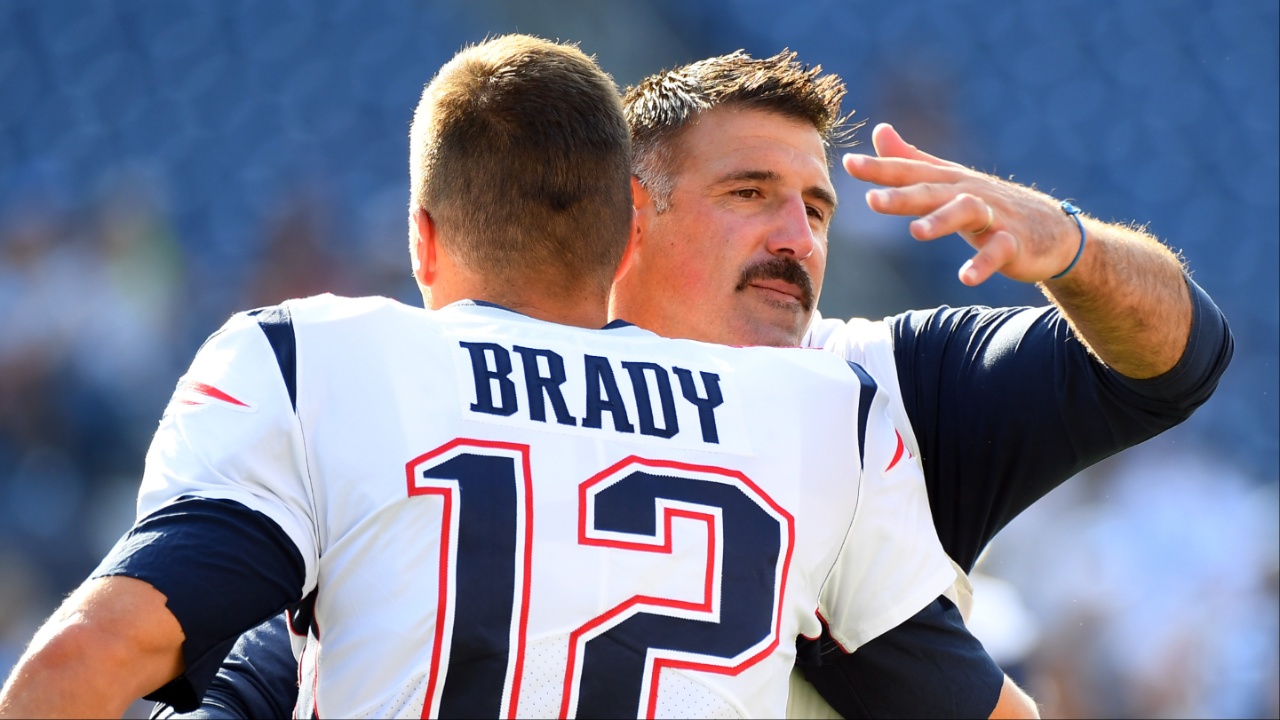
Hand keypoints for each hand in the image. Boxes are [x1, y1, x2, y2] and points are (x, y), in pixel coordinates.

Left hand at [843, 123, 1081, 285]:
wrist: (1053, 231)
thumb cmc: (992, 205)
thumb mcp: (949, 180)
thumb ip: (912, 159)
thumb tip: (880, 131)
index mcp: (949, 181)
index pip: (909, 172)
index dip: (880, 168)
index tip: (848, 163)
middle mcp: (969, 193)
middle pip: (932, 191)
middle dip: (902, 195)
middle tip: (871, 200)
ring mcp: (994, 216)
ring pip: (966, 212)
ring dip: (942, 221)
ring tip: (916, 233)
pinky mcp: (1014, 242)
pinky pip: (998, 251)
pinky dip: (983, 264)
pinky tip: (966, 278)